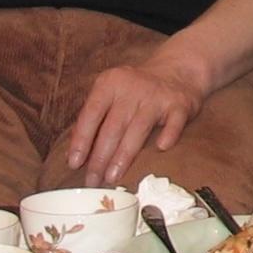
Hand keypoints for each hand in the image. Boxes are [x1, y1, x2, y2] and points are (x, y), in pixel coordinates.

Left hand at [67, 54, 207, 187]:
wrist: (177, 71)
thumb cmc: (135, 91)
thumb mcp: (110, 95)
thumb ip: (92, 121)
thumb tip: (72, 156)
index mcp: (110, 84)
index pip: (91, 113)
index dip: (81, 139)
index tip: (74, 164)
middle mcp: (132, 87)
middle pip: (113, 126)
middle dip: (101, 157)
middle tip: (93, 181)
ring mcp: (157, 95)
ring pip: (138, 128)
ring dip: (124, 155)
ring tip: (112, 177)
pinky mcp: (180, 104)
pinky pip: (174, 121)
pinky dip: (168, 134)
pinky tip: (161, 148)